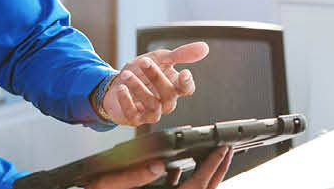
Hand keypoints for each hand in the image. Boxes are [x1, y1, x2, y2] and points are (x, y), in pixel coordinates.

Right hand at [86, 147, 232, 188]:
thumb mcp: (107, 186)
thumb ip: (131, 177)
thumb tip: (157, 164)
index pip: (196, 186)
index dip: (212, 166)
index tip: (222, 149)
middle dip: (217, 170)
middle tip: (226, 150)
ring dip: (204, 175)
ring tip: (211, 156)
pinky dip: (184, 181)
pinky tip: (177, 169)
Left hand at [101, 42, 208, 125]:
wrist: (117, 82)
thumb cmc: (141, 72)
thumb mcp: (160, 58)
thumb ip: (180, 54)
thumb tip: (204, 47)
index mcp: (174, 87)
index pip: (187, 88)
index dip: (187, 83)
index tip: (184, 73)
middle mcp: (166, 102)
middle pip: (169, 94)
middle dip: (156, 77)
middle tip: (144, 62)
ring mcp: (151, 112)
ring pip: (152, 104)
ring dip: (139, 87)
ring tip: (127, 74)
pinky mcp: (135, 118)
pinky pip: (133, 113)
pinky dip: (127, 100)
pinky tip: (122, 88)